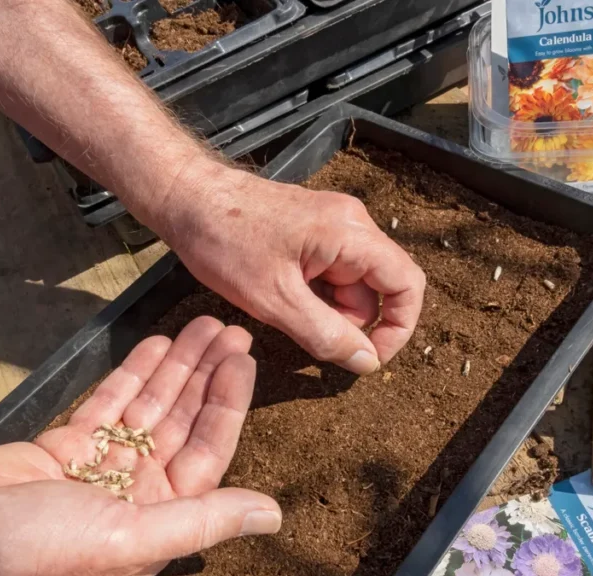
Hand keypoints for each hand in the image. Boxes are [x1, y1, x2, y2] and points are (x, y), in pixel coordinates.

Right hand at [0, 318, 279, 575]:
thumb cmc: (30, 552)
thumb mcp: (129, 539)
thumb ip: (202, 521)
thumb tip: (274, 516)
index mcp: (156, 522)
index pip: (207, 452)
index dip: (227, 403)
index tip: (243, 358)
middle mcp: (133, 496)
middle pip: (180, 424)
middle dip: (204, 376)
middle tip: (227, 327)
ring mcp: (95, 469)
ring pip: (146, 409)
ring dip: (173, 368)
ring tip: (199, 325)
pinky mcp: (59, 448)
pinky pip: (106, 405)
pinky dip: (130, 375)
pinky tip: (155, 345)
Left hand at [148, 163, 425, 374]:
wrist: (185, 197)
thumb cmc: (224, 242)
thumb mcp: (275, 300)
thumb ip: (326, 334)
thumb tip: (367, 363)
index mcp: (351, 234)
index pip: (407, 285)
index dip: (398, 328)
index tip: (368, 358)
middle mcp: (352, 224)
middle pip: (379, 288)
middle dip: (351, 321)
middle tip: (305, 333)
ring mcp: (333, 226)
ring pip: (353, 284)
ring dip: (328, 310)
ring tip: (282, 309)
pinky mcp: (314, 231)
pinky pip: (332, 273)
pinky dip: (315, 295)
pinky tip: (280, 296)